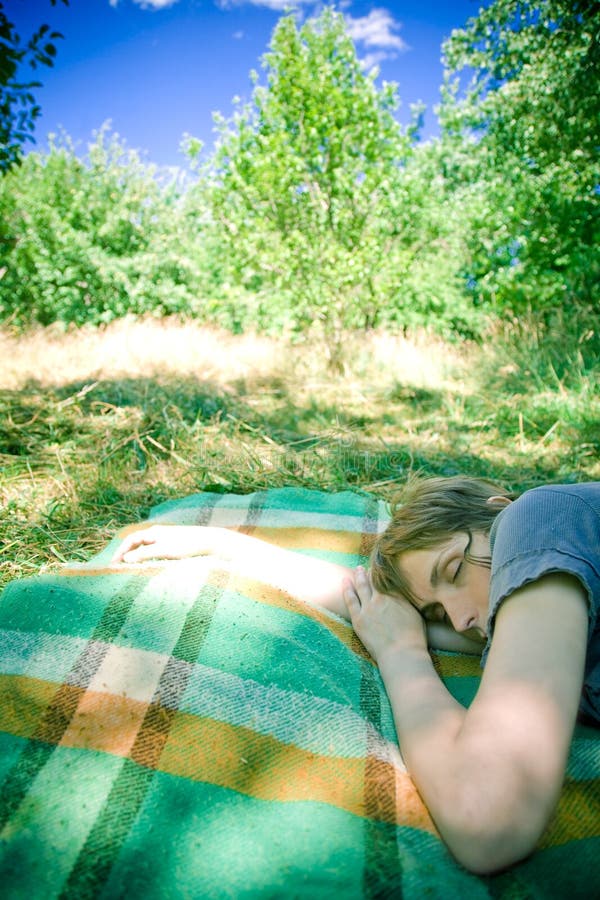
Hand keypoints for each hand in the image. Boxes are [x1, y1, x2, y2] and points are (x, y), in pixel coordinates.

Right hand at [112, 525, 239, 563]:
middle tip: (116, 569)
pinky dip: (147, 561)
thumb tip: (125, 560)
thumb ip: (144, 555)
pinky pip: (154, 554)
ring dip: (136, 559)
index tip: (112, 565)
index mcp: (154, 532)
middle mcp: (158, 535)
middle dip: (125, 556)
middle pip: (136, 545)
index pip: (131, 540)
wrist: (211, 542)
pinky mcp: (174, 549)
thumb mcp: (164, 551)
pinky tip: (148, 571)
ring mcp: (166, 541)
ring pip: (145, 550)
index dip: (120, 552)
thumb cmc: (188, 545)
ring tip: (129, 572)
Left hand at [343, 566, 426, 662]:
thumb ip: (407, 601)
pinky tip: (345, 581)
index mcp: (397, 596)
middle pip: (374, 579)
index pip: (388, 578)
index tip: (381, 566)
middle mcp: (382, 598)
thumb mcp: (416, 614)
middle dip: (370, 571)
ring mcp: (369, 608)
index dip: (383, 571)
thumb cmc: (414, 638)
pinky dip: (347, 589)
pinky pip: (350, 600)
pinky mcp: (358, 619)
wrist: (402, 654)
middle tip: (368, 565)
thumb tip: (406, 592)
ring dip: (359, 576)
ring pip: (361, 586)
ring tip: (357, 569)